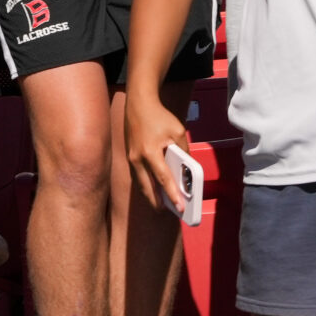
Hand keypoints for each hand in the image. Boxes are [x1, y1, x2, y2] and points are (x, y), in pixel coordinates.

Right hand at [124, 92, 192, 215]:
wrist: (138, 104)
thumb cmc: (159, 117)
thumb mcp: (178, 132)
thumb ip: (183, 151)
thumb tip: (186, 168)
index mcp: (150, 152)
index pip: (163, 178)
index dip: (173, 194)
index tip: (180, 207)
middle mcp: (138, 158)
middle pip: (148, 187)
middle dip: (157, 201)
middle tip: (167, 211)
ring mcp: (131, 157)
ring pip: (141, 182)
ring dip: (151, 194)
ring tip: (161, 204)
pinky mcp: (130, 155)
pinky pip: (138, 175)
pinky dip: (146, 183)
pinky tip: (154, 188)